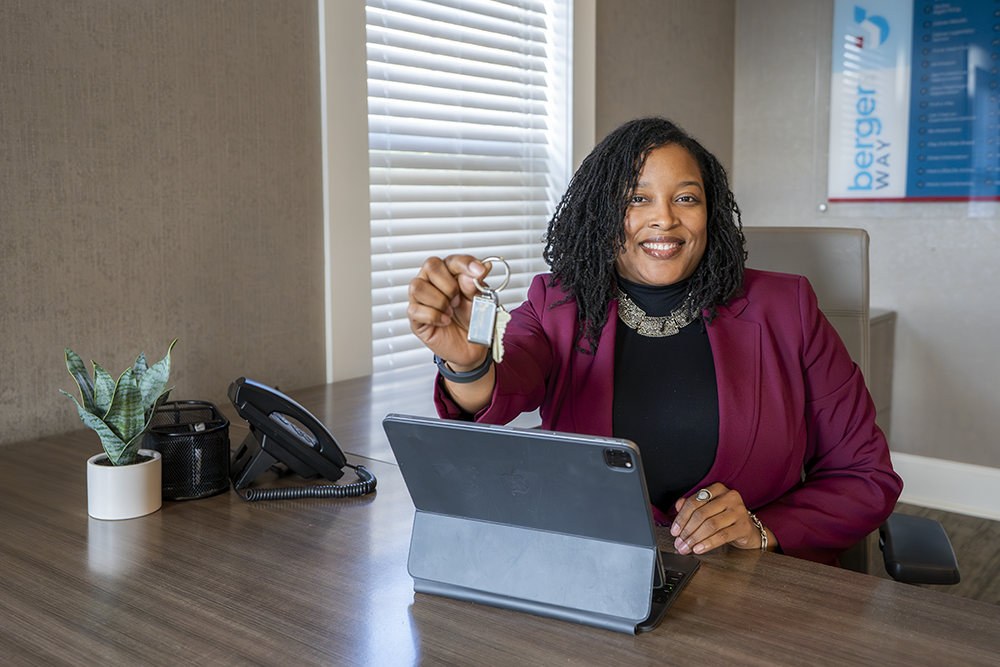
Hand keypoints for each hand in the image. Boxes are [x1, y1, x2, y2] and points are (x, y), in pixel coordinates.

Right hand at [408, 255, 492, 369]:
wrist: (470, 346)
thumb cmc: (472, 319)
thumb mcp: (479, 300)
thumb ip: (476, 285)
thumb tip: (478, 269)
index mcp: (449, 273)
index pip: (451, 260)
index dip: (465, 264)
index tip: (479, 272)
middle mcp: (432, 282)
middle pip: (430, 265)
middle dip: (448, 284)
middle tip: (458, 299)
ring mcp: (421, 299)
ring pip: (417, 286)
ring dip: (439, 300)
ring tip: (451, 311)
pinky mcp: (415, 317)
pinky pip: (415, 310)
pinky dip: (434, 316)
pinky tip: (445, 321)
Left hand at [670, 483, 770, 554]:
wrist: (748, 530)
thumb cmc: (726, 518)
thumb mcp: (709, 509)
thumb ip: (693, 505)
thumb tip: (677, 506)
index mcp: (717, 489)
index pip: (694, 502)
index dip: (681, 518)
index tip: (674, 531)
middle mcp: (729, 497)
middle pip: (701, 514)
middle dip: (687, 531)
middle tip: (679, 542)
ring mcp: (738, 511)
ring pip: (710, 525)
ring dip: (695, 539)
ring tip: (686, 547)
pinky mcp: (744, 526)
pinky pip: (722, 536)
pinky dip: (707, 543)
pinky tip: (699, 548)